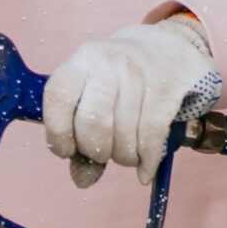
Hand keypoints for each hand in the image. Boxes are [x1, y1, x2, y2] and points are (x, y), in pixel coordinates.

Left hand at [42, 14, 221, 187]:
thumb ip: (81, 133)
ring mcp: (139, 72)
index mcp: (81, 60)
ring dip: (123, 157)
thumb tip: (82, 180)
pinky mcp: (168, 87)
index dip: (57, 131)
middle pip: (92, 121)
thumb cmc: (120, 78)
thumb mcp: (94, 90)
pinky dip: (147, 160)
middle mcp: (108, 62)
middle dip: (95, 150)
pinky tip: (144, 170)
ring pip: (124, 133)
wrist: (168, 47)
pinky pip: (152, 135)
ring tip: (126, 155)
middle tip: (102, 153)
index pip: (57, 96)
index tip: (65, 151)